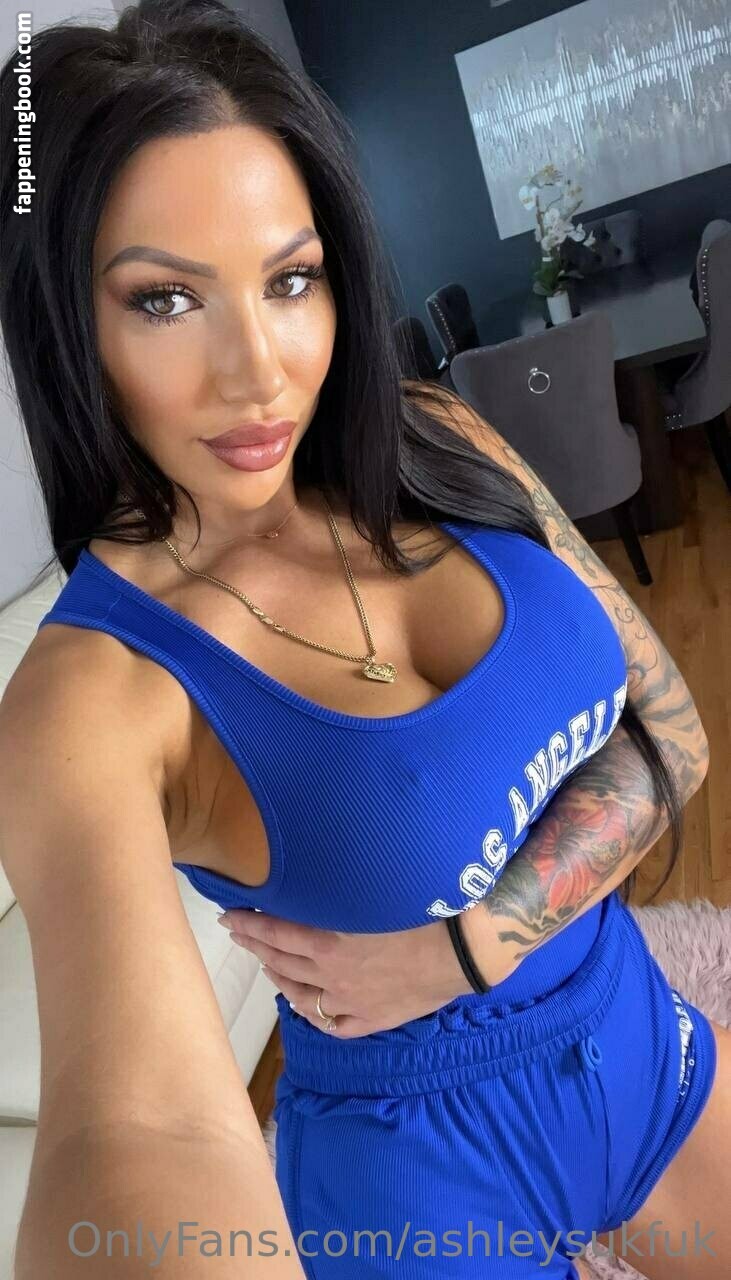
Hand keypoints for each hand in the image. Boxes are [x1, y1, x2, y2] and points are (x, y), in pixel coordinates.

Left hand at [216, 910, 480, 1038]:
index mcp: (328, 942)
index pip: (274, 933)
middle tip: (239, 933)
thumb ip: (334, 894)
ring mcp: (349, 1002)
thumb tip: (307, 880)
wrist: (462, 950)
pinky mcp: (370, 1020)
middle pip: (281, 962)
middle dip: (256, 946)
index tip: (230, 916)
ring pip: (300, 995)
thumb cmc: (421, 911)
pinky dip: (313, 1013)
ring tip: (266, 965)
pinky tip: (303, 1004)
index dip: (249, 925)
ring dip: (278, 977)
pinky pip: (331, 1023)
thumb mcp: (370, 895)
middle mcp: (331, 976)